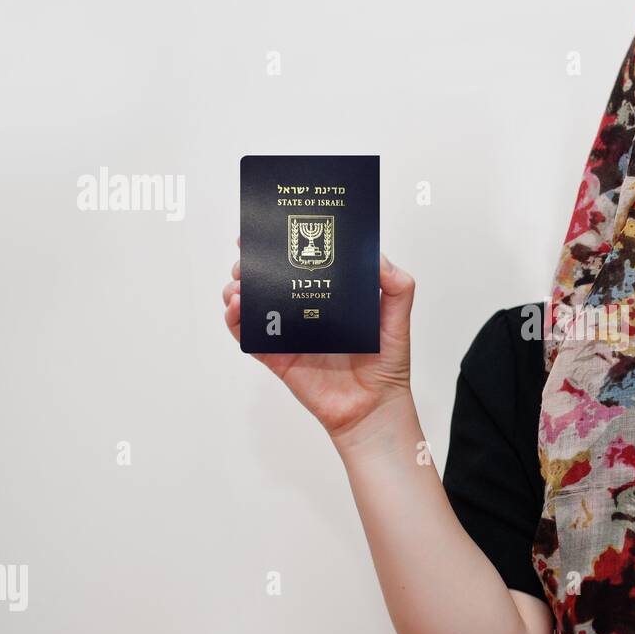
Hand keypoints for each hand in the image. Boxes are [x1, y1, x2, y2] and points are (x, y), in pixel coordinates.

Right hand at [222, 237, 415, 440]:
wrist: (375, 406)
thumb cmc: (387, 363)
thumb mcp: (398, 315)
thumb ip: (396, 284)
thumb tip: (376, 254)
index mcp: (328, 296)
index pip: (299, 263)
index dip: (282, 245)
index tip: (268, 228)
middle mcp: (304, 311)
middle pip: (267, 279)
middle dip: (252, 262)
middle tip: (248, 255)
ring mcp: (288, 333)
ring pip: (251, 304)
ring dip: (238, 288)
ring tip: (241, 282)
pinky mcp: (276, 356)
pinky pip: (248, 337)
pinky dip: (236, 321)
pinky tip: (238, 307)